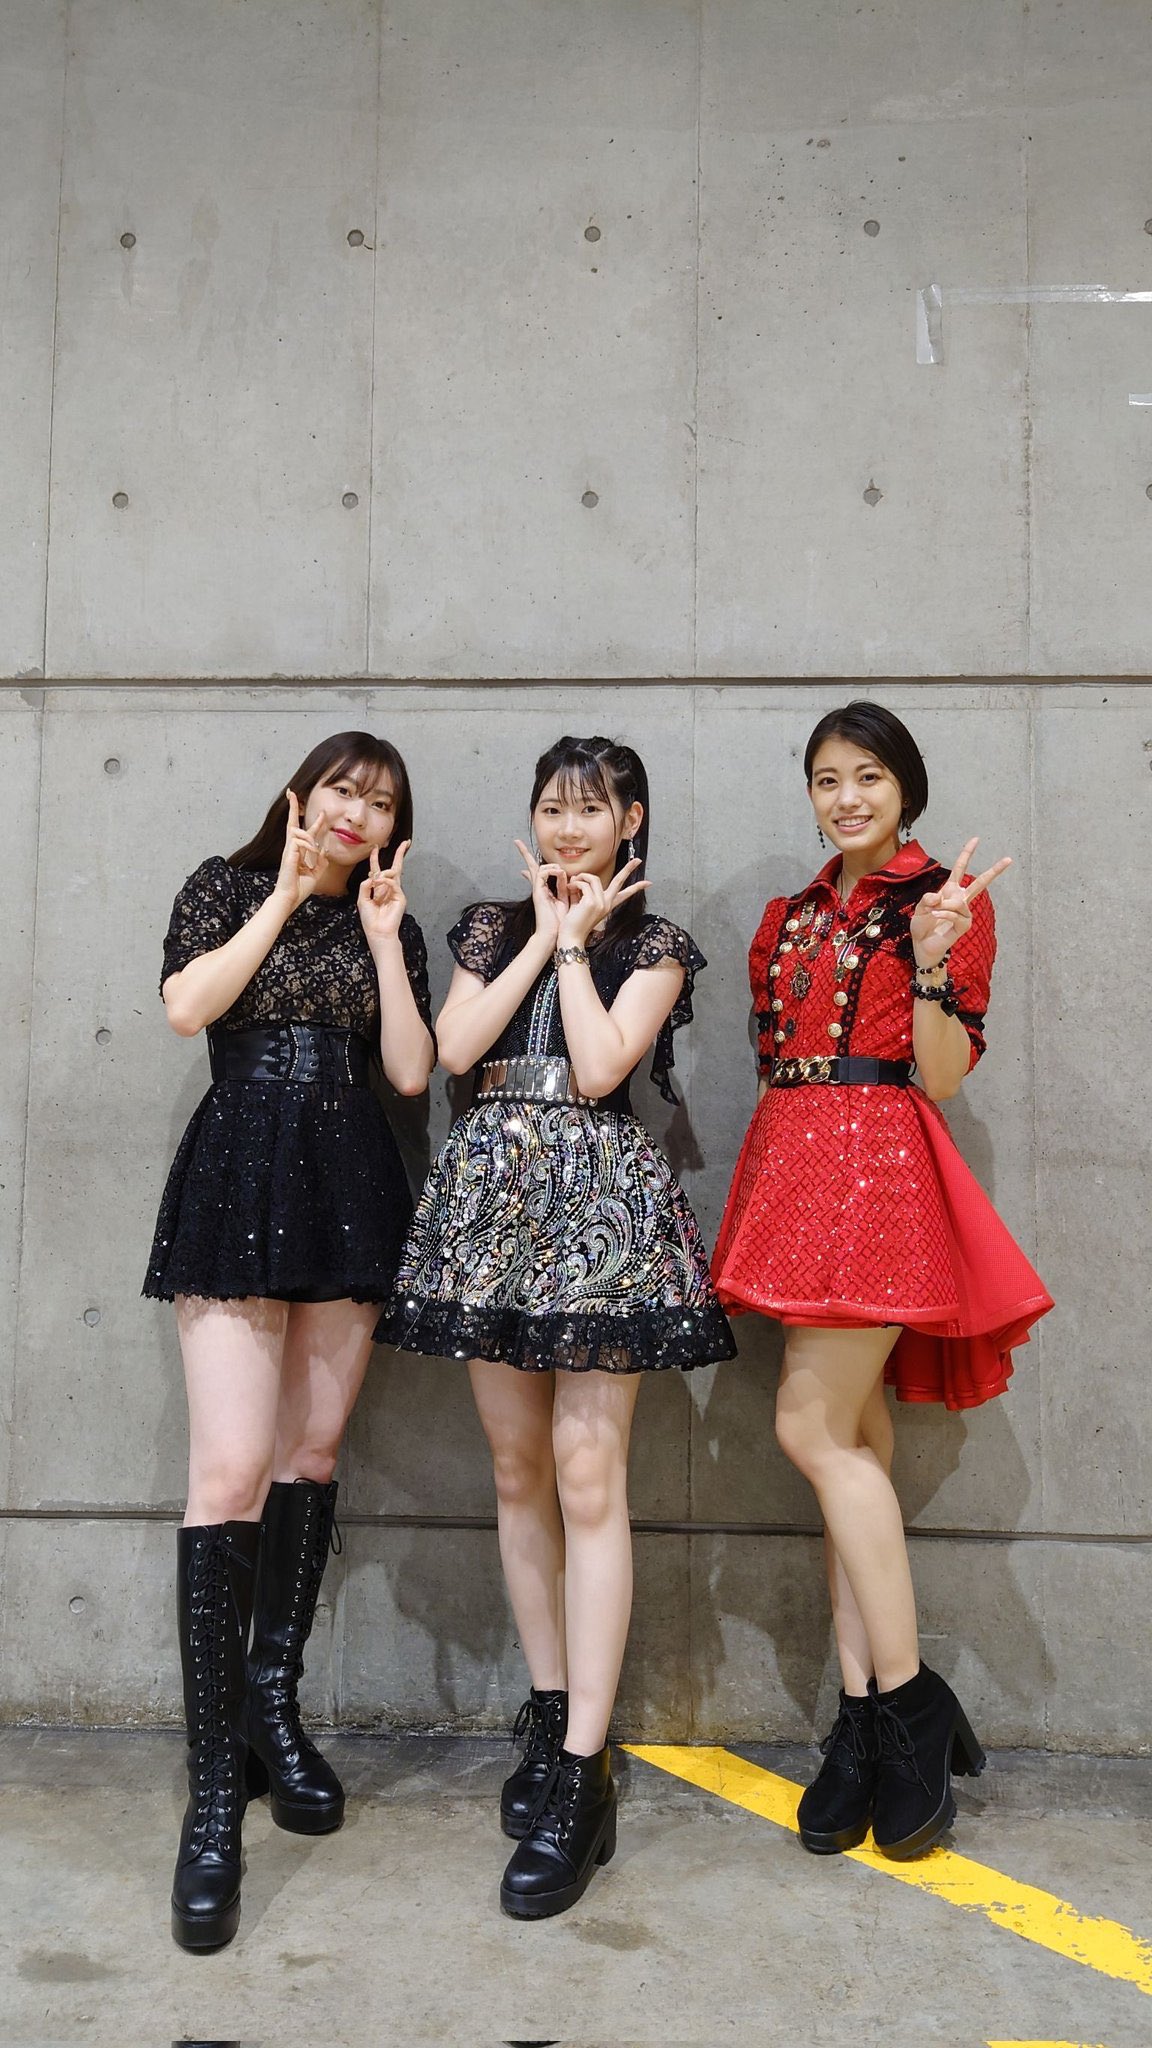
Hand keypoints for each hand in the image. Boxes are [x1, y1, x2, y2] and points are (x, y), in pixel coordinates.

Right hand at [274, 789, 331, 908]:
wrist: (290, 898)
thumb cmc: (299, 888)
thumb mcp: (315, 873)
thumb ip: (320, 861)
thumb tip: (324, 849)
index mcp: (299, 852)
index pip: (305, 832)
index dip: (315, 822)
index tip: (322, 812)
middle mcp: (292, 848)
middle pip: (291, 822)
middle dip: (292, 806)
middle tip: (292, 793)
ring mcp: (288, 850)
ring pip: (298, 831)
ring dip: (310, 837)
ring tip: (315, 849)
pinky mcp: (288, 854)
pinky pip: (300, 841)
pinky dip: (309, 846)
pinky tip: (313, 853)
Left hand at [358, 840, 410, 948]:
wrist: (378, 932)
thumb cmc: (370, 920)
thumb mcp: (362, 899)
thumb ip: (365, 886)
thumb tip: (373, 876)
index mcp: (378, 889)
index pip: (377, 870)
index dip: (375, 859)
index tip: (375, 849)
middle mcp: (387, 889)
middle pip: (394, 867)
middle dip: (399, 854)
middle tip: (405, 843)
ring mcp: (395, 892)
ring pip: (393, 873)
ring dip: (382, 874)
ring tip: (376, 882)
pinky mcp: (400, 897)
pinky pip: (393, 883)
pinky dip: (385, 882)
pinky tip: (379, 885)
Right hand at [514, 839, 568, 946]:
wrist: (554, 935)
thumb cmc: (561, 922)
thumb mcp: (566, 901)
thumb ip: (565, 888)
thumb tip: (566, 877)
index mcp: (545, 890)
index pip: (539, 872)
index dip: (534, 863)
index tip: (524, 855)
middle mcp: (538, 888)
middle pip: (531, 866)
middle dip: (524, 853)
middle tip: (516, 841)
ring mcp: (537, 890)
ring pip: (539, 867)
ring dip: (552, 866)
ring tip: (562, 874)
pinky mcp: (537, 892)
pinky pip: (541, 873)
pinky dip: (552, 871)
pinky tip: (561, 876)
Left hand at [556, 857, 649, 945]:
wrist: (570, 938)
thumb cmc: (572, 923)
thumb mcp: (580, 904)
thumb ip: (583, 891)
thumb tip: (580, 876)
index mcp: (607, 905)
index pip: (624, 894)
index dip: (636, 888)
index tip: (648, 883)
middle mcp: (607, 904)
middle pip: (620, 881)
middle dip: (629, 869)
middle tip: (638, 860)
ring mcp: (601, 903)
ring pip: (594, 878)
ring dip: (581, 877)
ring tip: (572, 884)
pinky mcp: (592, 902)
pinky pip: (583, 883)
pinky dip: (574, 884)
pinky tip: (569, 889)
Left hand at [910, 837, 1010, 969]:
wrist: (923, 945)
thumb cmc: (922, 926)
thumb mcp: (919, 908)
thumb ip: (927, 899)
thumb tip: (940, 897)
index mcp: (950, 891)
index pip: (961, 869)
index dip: (967, 854)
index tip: (976, 839)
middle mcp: (960, 900)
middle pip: (980, 883)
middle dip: (994, 870)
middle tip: (1009, 859)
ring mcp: (964, 913)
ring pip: (959, 902)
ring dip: (944, 906)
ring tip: (934, 912)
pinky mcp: (965, 925)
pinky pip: (955, 914)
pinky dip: (944, 914)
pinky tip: (937, 916)